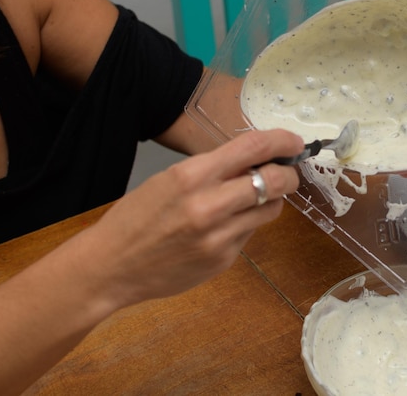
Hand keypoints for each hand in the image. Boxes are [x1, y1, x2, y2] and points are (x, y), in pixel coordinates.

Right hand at [74, 128, 303, 308]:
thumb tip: (256, 162)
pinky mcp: (223, 260)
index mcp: (192, 175)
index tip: (294, 143)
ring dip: (271, 201)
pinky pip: (251, 234)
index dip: (282, 141)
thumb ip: (213, 170)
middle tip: (288, 173)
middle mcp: (210, 204)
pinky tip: (225, 227)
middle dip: (289, 174)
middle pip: (274, 180)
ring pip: (271, 209)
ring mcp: (219, 236)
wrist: (112, 266)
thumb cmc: (137, 216)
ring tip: (253, 201)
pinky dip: (247, 225)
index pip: (253, 147)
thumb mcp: (170, 180)